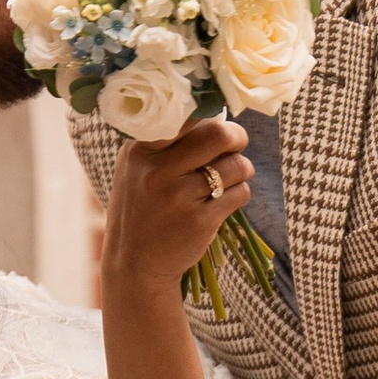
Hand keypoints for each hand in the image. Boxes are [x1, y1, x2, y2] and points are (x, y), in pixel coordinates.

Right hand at [99, 120, 251, 291]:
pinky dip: (240, 193)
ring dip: (242, 169)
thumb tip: (213, 117)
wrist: (135, 264)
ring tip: (232, 177)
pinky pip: (239, 194)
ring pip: (235, 165)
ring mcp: (178, 197)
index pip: (184, 114)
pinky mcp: (199, 221)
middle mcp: (157, 171)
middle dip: (237, 137)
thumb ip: (164, 143)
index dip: (210, 116)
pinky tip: (225, 200)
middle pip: (219, 134)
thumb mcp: (136, 170)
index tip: (215, 125)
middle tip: (236, 145)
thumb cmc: (141, 210)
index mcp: (140, 150)